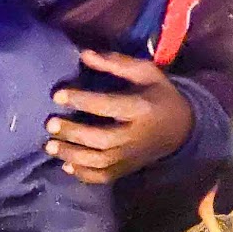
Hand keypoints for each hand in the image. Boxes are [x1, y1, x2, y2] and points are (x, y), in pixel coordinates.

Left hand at [45, 49, 193, 183]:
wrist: (182, 128)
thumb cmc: (159, 95)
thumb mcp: (146, 73)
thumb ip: (116, 63)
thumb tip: (83, 54)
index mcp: (142, 108)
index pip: (109, 106)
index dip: (82, 101)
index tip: (57, 95)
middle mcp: (137, 136)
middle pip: (103, 140)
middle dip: (74, 133)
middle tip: (50, 124)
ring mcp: (132, 156)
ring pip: (100, 162)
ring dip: (73, 156)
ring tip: (50, 146)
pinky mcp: (128, 169)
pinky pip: (104, 177)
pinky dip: (84, 175)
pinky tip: (66, 166)